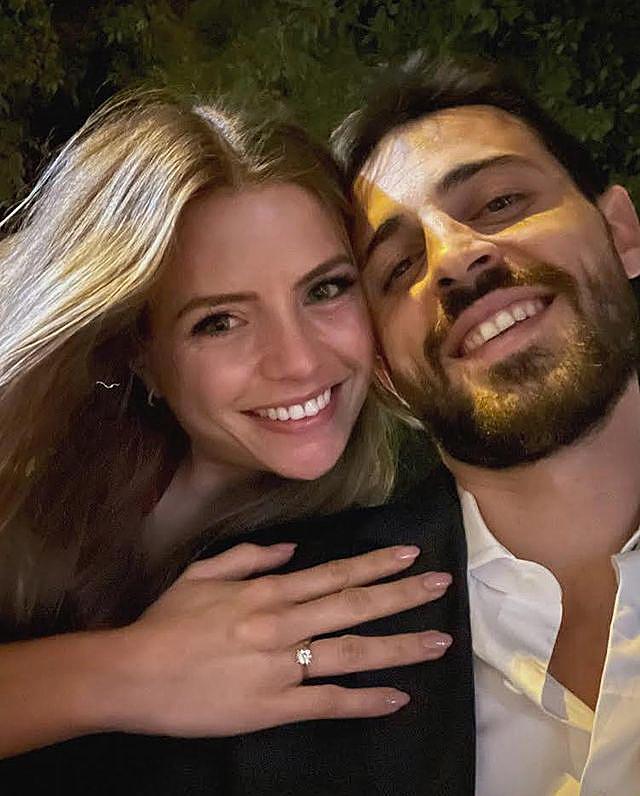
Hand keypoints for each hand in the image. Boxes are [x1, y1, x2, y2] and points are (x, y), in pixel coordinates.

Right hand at [106, 542, 451, 736]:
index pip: (335, 573)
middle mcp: (284, 623)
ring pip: (353, 652)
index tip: (411, 554)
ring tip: (439, 641)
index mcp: (268, 591)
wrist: (133, 675)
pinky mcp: (274, 707)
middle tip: (442, 585)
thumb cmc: (166, 622)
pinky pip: (329, 702)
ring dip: (400, 646)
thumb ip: (249, 557)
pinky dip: (366, 700)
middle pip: (355, 605)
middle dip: (403, 594)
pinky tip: (398, 698)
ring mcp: (282, 666)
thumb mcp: (203, 573)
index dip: (377, 564)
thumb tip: (292, 551)